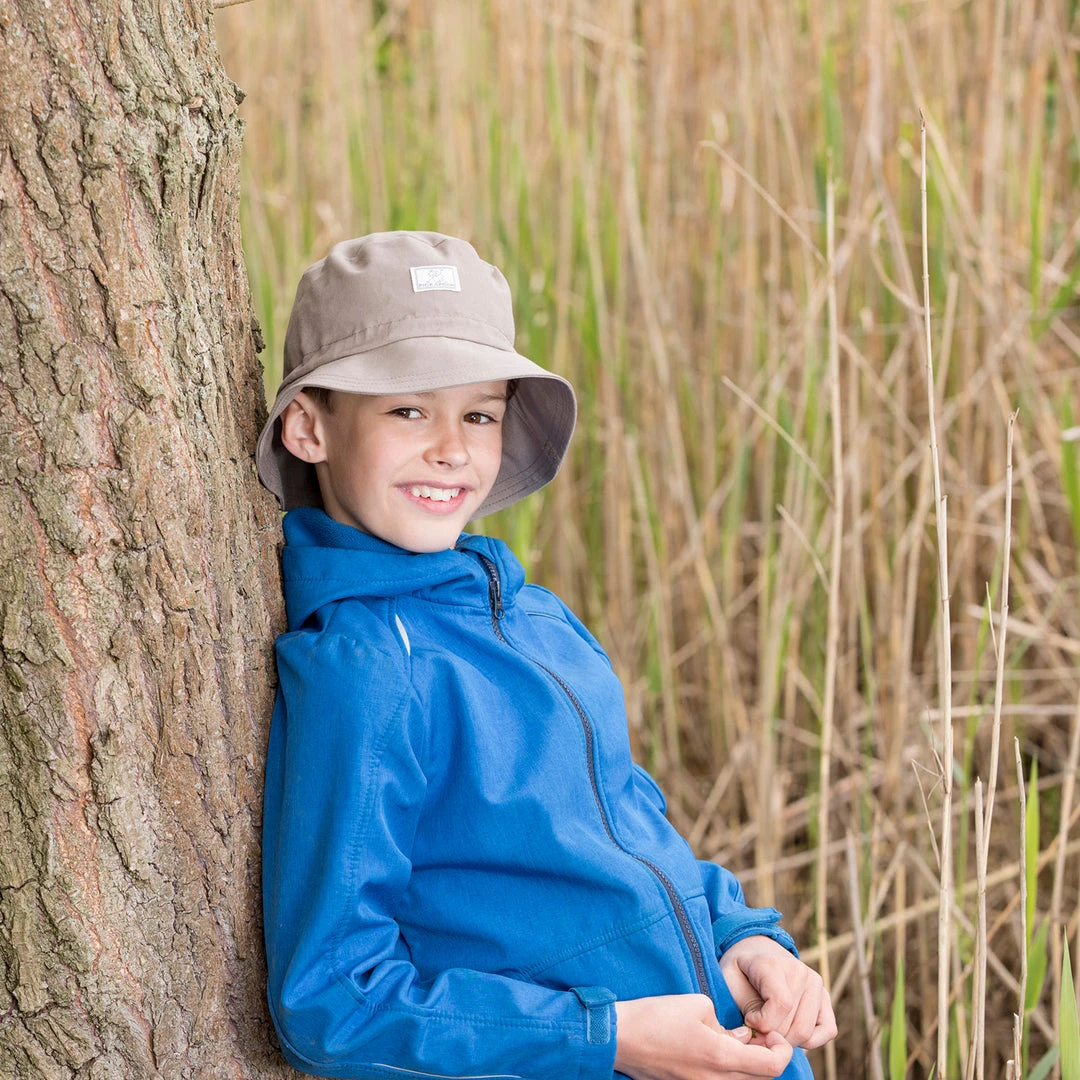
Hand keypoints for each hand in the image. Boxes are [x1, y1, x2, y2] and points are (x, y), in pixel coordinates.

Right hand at [614, 994, 793, 1079]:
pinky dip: (730, 1067)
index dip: (782, 1048)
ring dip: (750, 1064)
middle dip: (769, 1056)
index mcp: (720, 1058)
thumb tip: (739, 1037)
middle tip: (758, 1034)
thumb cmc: (656, 1017)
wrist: (621, 1038)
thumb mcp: (697, 1005)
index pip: (772, 1067)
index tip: (771, 1031)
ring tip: (738, 1039)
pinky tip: (717, 1046)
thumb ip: (726, 1024)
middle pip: (761, 1079)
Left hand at [719, 936, 836, 1049]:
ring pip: (807, 1033)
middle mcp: (800, 971)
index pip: (782, 1004)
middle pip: (793, 1025)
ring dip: (786, 1041)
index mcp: (773, 963)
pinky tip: (789, 1032)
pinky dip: (809, 1041)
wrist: (754, 951)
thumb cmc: (739, 970)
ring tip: (770, 1028)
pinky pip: (828, 1031)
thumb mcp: (728, 980)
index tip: (748, 1020)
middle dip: (771, 1037)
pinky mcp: (825, 996)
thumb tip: (766, 1034)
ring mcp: (815, 983)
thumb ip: (745, 1006)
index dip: (763, 1023)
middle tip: (757, 1029)